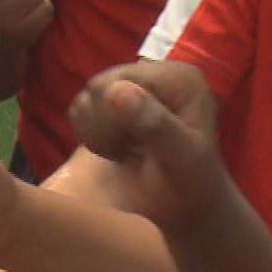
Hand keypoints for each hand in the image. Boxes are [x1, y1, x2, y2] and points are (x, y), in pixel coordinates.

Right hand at [67, 61, 221, 228]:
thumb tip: (117, 91)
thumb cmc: (189, 183)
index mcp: (181, 78)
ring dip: (97, 133)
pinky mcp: (120, 97)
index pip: (120, 82)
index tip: (130, 150)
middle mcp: (160, 71)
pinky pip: (82, 108)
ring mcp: (139, 82)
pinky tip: (116, 148)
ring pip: (87, 98)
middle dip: (105, 126)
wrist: (184, 201)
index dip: (113, 119)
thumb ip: (154, 124)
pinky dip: (91, 134)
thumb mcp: (179, 157)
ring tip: (125, 152)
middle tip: (127, 153)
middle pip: (99, 86)